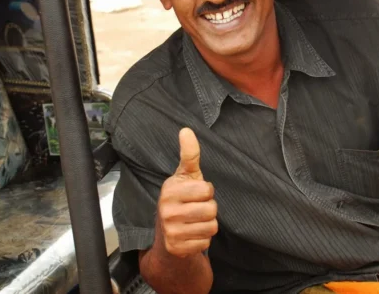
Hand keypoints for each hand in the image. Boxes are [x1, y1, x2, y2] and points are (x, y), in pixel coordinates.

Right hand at [157, 128, 217, 257]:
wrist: (166, 236)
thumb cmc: (181, 200)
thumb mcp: (185, 176)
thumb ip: (190, 155)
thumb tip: (186, 130)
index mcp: (170, 189)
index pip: (207, 189)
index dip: (207, 191)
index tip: (196, 193)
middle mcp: (166, 210)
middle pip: (211, 209)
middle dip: (209, 209)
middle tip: (196, 209)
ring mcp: (171, 230)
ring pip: (211, 226)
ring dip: (208, 225)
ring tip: (195, 222)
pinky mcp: (177, 248)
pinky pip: (206, 241)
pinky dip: (203, 239)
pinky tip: (192, 235)